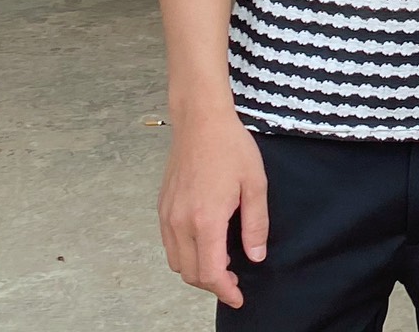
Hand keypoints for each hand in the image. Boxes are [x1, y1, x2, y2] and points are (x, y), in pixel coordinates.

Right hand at [158, 105, 267, 306]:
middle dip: (212, 284)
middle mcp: (180, 222)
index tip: (238, 298)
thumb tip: (255, 256)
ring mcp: (168, 215)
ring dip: (197, 271)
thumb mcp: (255, 184)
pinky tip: (205, 244)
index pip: (210, 273)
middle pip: (190, 273)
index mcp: (206, 219)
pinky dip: (185, 254)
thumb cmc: (231, 147)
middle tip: (235, 280)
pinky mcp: (162, 207)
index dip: (225, 291)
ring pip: (177, 262)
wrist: (201, 121)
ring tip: (221, 263)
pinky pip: (169, 245)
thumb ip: (255, 225)